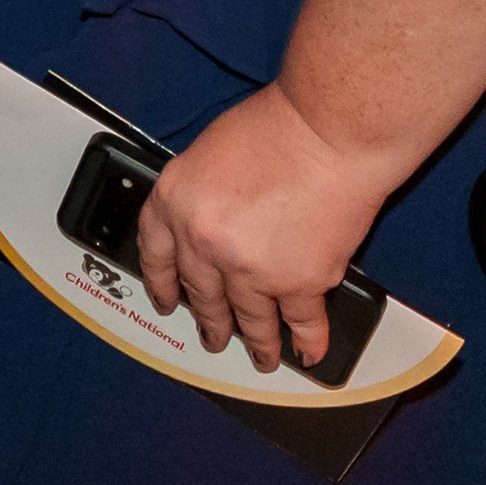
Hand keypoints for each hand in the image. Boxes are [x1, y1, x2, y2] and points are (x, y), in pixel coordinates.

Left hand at [135, 82, 398, 373]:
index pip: (156, 255)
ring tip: (262, 358)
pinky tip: (307, 353)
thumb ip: (203, 194)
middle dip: (210, 323)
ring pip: (250, 321)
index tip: (165, 301)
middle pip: (202, 295)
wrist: (329, 131)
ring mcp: (250, 269)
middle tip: (214, 337)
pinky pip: (301, 323)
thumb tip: (211, 226)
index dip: (160, 284)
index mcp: (174, 201)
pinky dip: (307, 342)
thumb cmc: (278, 126)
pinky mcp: (298, 283)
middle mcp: (204, 242)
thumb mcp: (210, 152)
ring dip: (257, 344)